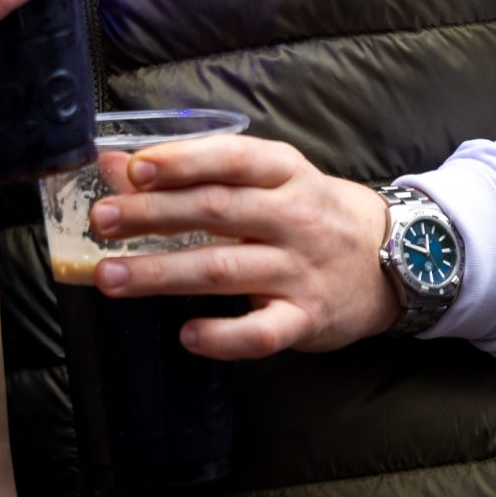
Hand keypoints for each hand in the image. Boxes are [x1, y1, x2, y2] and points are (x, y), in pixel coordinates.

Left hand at [87, 135, 398, 358]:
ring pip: (224, 271)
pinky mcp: (307, 319)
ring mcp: (301, 271)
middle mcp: (294, 217)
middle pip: (216, 212)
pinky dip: (223, 336)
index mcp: (284, 172)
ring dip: (162, 273)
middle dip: (152, 216)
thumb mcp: (264, 178)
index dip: (181, 163)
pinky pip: (263, 332)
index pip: (230, 159)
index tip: (133, 171)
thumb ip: (193, 169)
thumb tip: (112, 163)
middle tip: (101, 222)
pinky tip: (186, 335)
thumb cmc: (309, 211)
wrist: (393, 259)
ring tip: (111, 278)